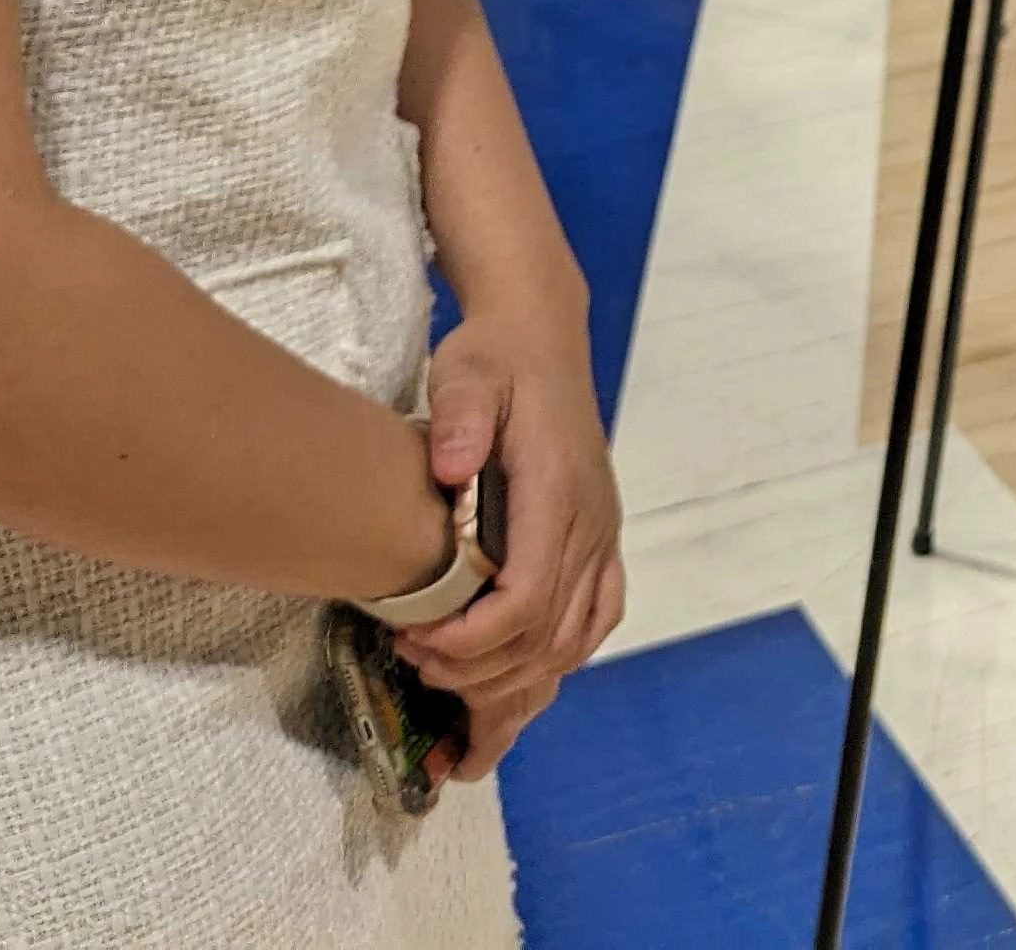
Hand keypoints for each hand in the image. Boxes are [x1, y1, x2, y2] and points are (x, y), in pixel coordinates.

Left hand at [397, 295, 623, 776]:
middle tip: (413, 664)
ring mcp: (602, 534)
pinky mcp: (600, 537)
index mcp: (559, 492)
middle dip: (479, 672)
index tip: (414, 645)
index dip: (472, 643)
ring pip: (575, 641)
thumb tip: (450, 468)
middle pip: (548, 637)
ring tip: (449, 679)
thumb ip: (460, 417)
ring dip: (515, 678)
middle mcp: (591, 523)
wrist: (540, 335)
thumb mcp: (466, 374)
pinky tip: (517, 668)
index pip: (527, 599)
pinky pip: (597, 617)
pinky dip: (560, 655)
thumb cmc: (495, 358)